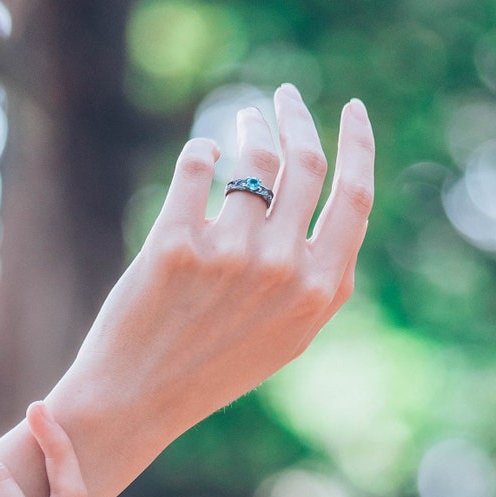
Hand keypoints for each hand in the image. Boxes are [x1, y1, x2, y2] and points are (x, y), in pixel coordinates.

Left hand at [54, 84, 373, 443]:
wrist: (136, 398)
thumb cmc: (215, 364)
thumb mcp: (291, 335)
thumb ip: (323, 279)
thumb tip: (343, 209)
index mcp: (321, 290)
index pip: (356, 198)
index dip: (358, 144)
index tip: (352, 109)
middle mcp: (283, 269)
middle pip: (305, 164)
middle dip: (297, 118)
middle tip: (285, 97)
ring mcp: (230, 255)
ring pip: (253, 158)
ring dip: (251, 126)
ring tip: (244, 120)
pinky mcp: (176, 244)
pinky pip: (198, 166)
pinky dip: (203, 150)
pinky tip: (202, 153)